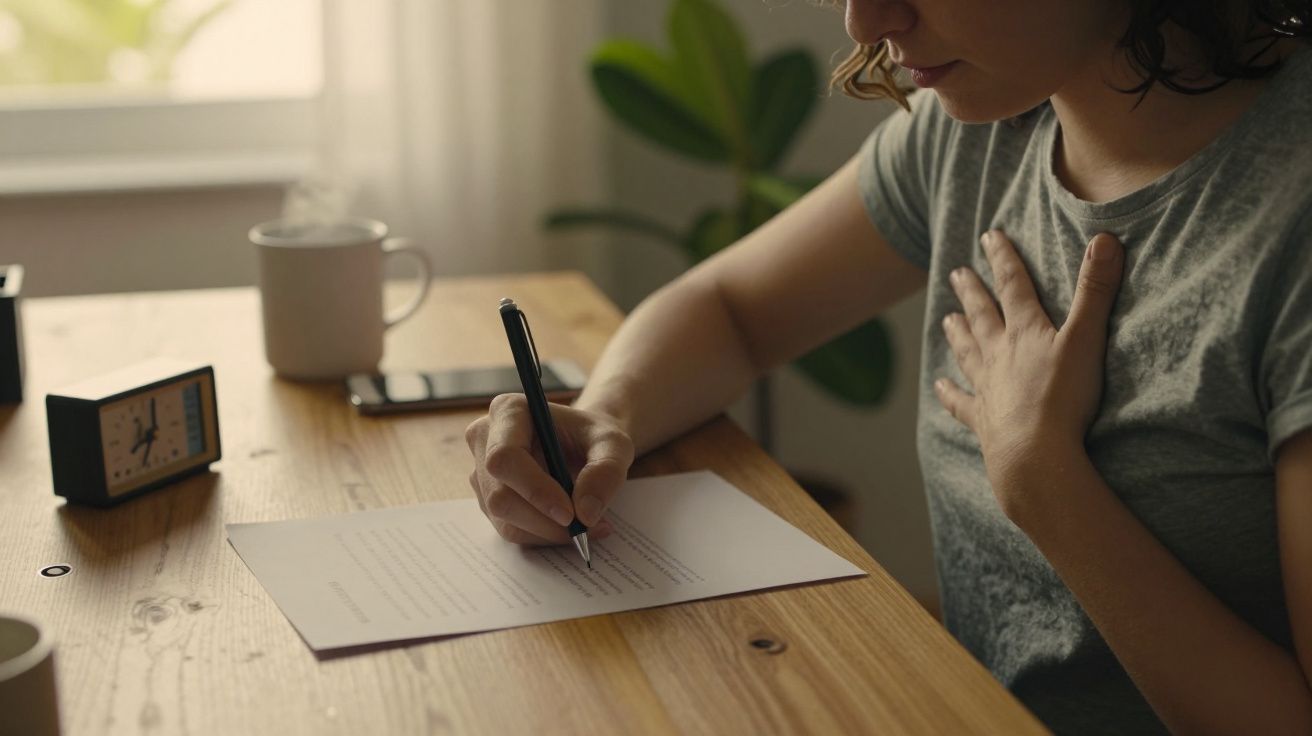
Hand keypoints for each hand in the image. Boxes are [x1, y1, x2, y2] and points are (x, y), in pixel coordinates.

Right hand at [464, 394, 633, 544]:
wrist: (584, 444)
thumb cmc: (594, 436)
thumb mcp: (614, 444)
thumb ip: (606, 471)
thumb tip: (585, 512)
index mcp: (508, 411)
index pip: (505, 457)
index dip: (534, 490)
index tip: (570, 514)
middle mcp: (484, 440)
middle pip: (500, 495)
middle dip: (544, 520)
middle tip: (585, 527)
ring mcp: (482, 473)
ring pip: (504, 519)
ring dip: (547, 532)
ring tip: (588, 527)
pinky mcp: (488, 500)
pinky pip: (511, 529)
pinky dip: (544, 536)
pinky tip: (571, 528)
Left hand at [934, 229, 1123, 519]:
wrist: (1033, 454)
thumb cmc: (1063, 398)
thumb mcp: (1086, 340)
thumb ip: (1095, 292)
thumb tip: (1105, 239)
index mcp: (1025, 332)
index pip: (1013, 286)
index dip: (1004, 259)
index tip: (990, 237)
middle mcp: (999, 355)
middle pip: (983, 316)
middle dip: (972, 291)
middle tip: (957, 273)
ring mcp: (987, 387)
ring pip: (968, 353)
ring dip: (958, 334)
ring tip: (947, 319)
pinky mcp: (983, 419)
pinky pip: (961, 403)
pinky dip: (950, 393)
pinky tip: (940, 386)